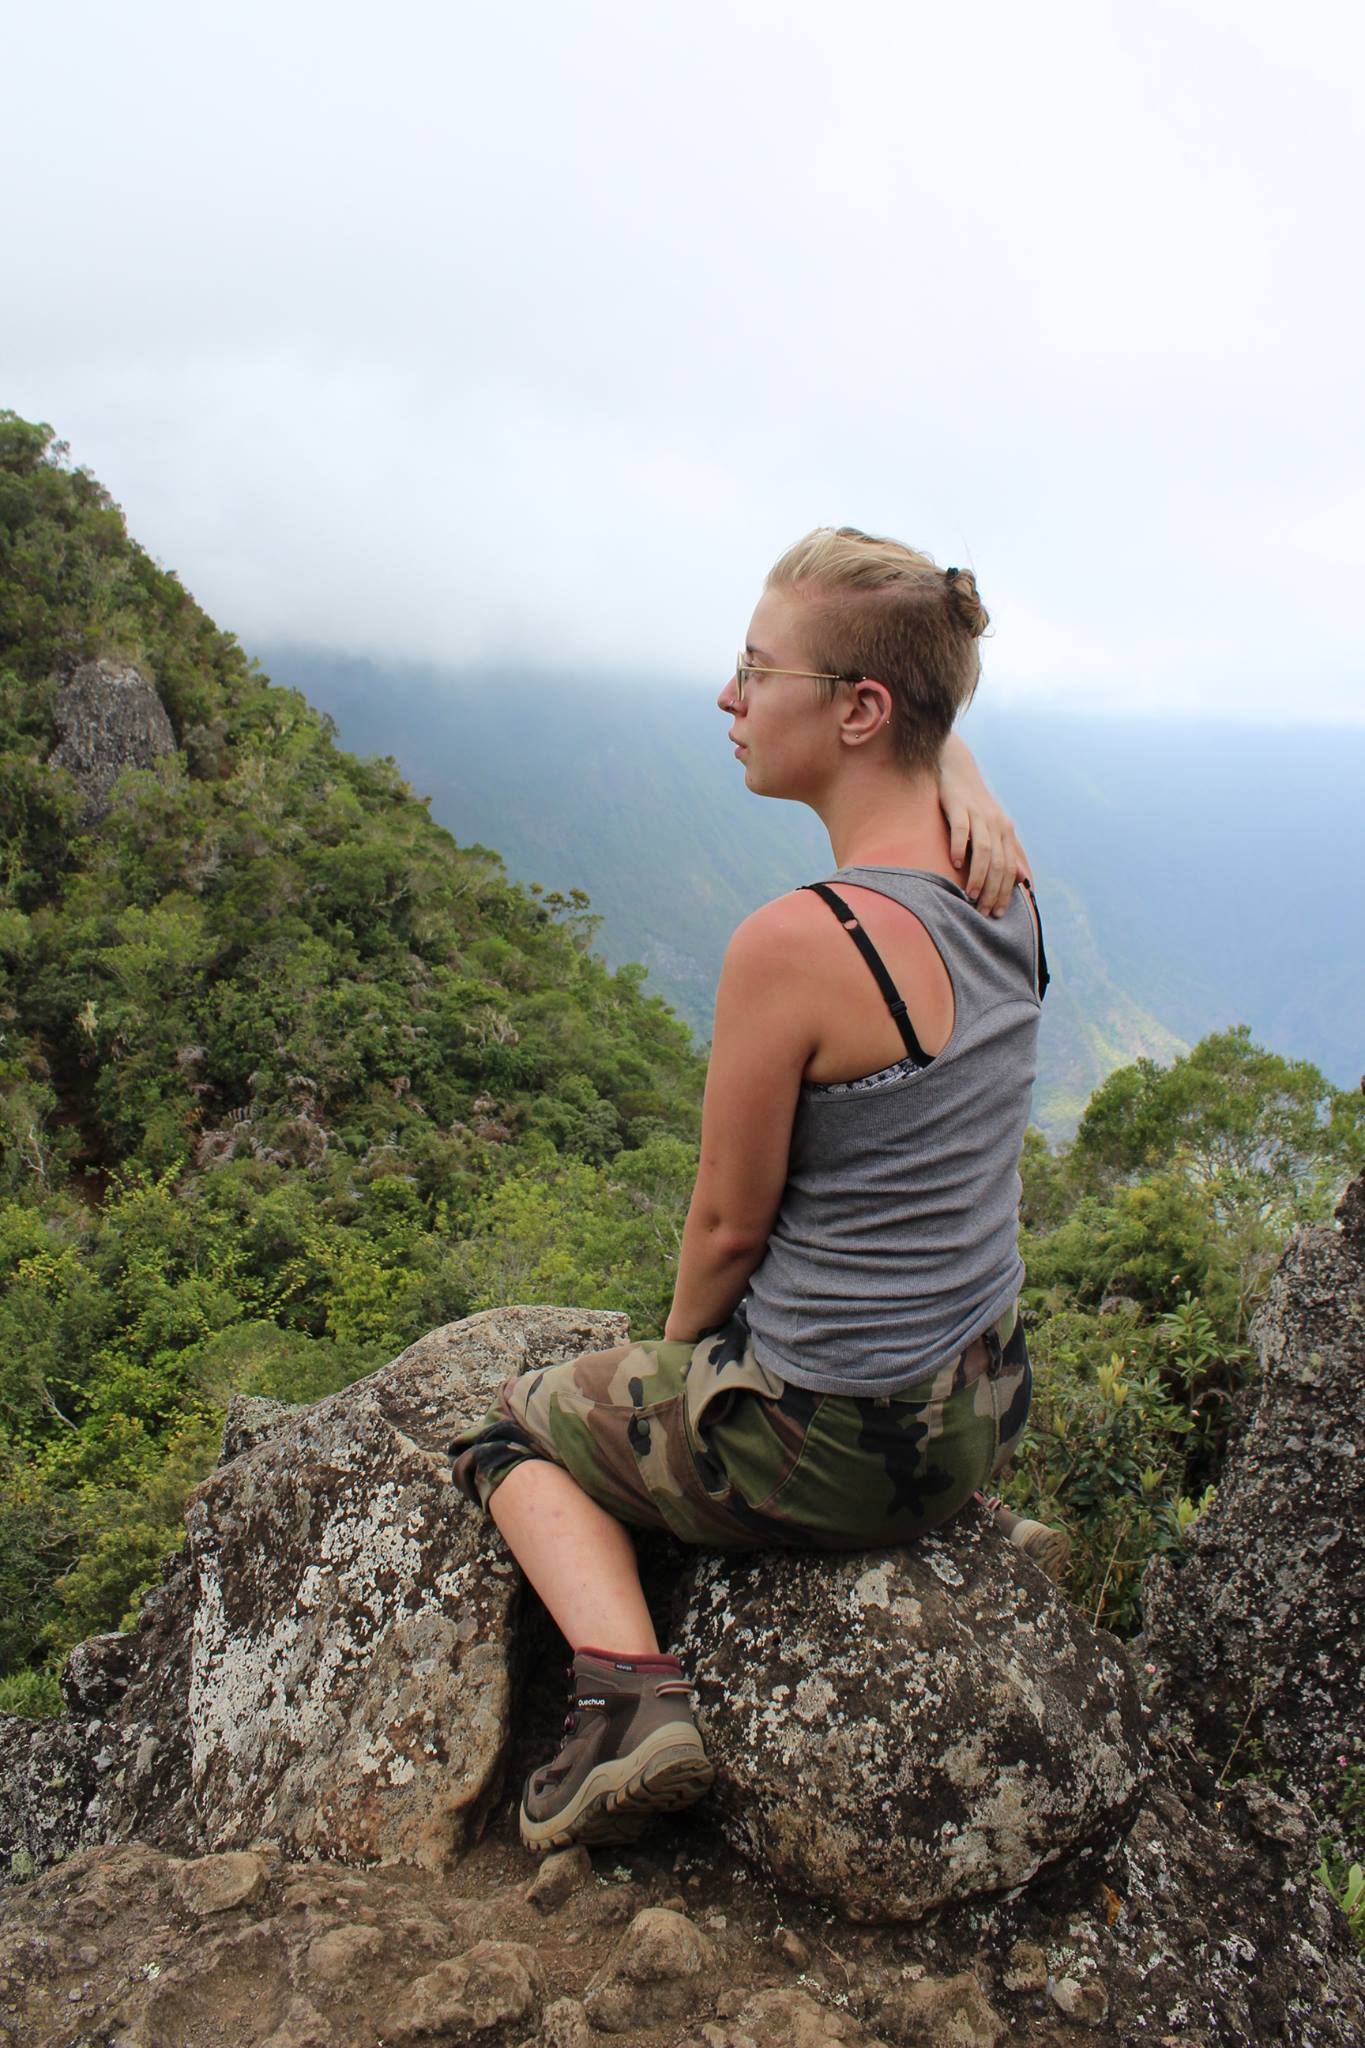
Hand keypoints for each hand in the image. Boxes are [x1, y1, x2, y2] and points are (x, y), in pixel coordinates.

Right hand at [937, 734, 1030, 915]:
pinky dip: (960, 848)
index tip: (996, 912)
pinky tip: (956, 864)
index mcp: (1006, 831)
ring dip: (978, 875)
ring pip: (983, 850)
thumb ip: (1008, 852)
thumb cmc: (974, 804)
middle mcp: (996, 824)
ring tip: (970, 895)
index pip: (1009, 867)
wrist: (957, 770)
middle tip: (983, 910)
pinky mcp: (959, 807)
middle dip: (993, 889)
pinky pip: (962, 830)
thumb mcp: (994, 828)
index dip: (1004, 891)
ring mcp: (978, 815)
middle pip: (999, 862)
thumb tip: (1022, 878)